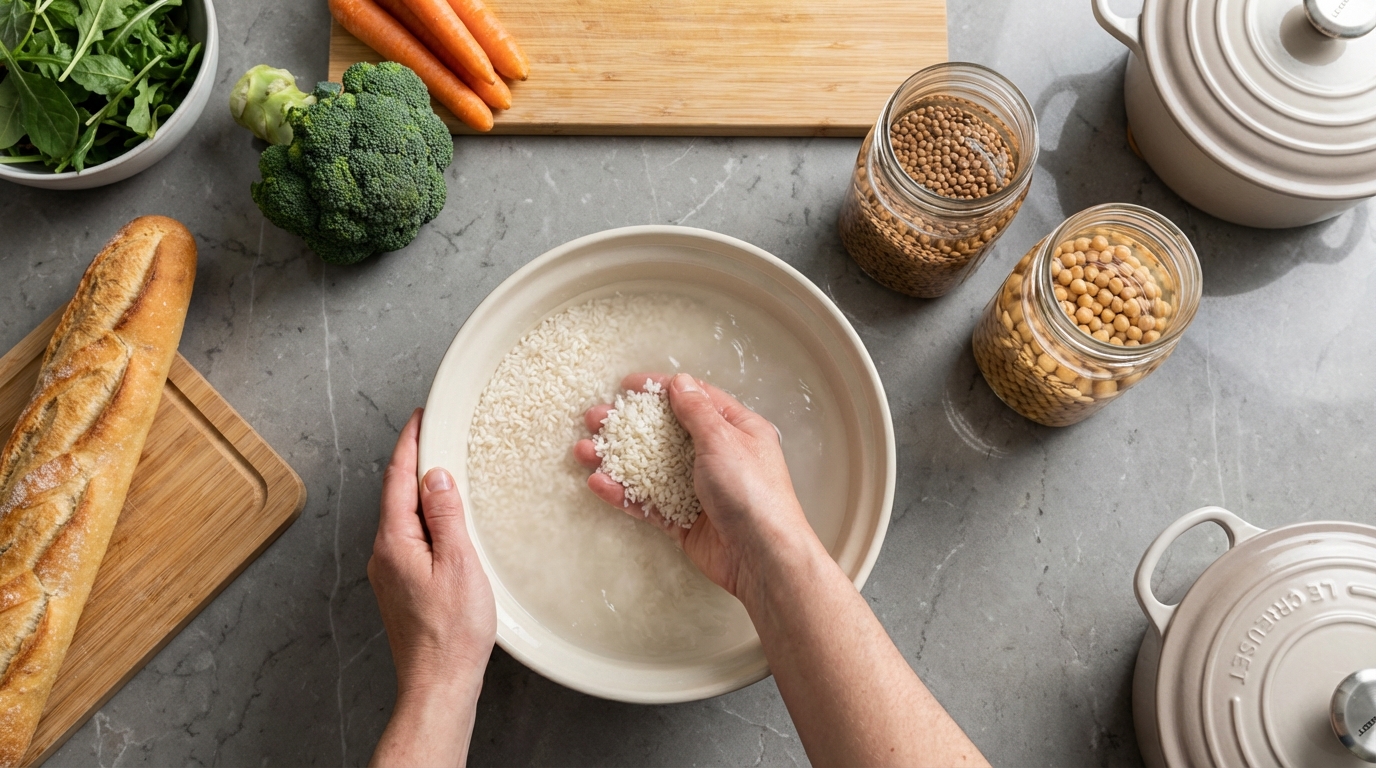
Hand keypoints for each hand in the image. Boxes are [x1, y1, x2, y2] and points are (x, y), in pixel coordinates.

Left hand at [369, 409, 494, 767]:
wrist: (439, 682)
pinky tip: (444, 519)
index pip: (398, 478)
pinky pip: (410, 537)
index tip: (421, 417)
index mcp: (395, 541)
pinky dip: (426, 518)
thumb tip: (435, 476)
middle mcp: (385, 553)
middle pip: (397, 494)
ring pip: (404, 517)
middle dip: (414, 461)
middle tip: (436, 433)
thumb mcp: (459, 563)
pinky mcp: (401, 586)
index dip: (410, 443)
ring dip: (421, 490)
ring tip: (444, 469)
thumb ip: (445, 515)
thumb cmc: (453, 631)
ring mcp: (390, 572)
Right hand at [573, 373, 814, 598]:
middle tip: (594, 419)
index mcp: (736, 430)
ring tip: (583, 451)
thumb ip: (697, 412)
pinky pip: (650, 502)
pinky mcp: (685, 521)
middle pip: (664, 434)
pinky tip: (599, 484)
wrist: (762, 555)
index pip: (693, 399)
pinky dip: (625, 493)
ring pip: (650, 469)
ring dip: (617, 459)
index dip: (659, 390)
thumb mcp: (723, 440)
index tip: (627, 386)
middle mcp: (717, 457)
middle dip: (627, 426)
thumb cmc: (752, 492)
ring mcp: (699, 490)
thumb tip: (680, 383)